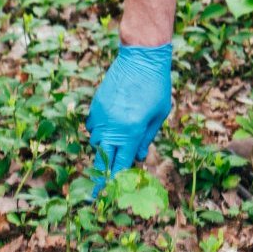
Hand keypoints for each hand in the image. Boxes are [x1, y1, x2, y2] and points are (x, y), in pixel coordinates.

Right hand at [86, 42, 172, 195]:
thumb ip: (146, 138)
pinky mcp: (96, 104)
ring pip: (96, 141)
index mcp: (131, 130)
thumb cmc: (156, 85)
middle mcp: (112, 125)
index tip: (108, 195)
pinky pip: (92, 126)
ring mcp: (101, 114)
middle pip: (102, 158)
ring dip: (103, 149)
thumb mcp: (159, 115)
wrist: (141, 56)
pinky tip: (110, 127)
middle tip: (98, 191)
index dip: (114, 181)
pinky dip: (99, 132)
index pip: (119, 163)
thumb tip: (138, 157)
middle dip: (100, 175)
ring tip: (114, 148)